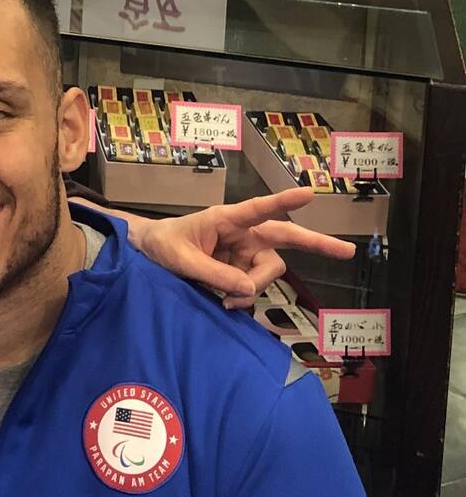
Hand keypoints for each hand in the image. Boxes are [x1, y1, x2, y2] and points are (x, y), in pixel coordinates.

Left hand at [131, 187, 354, 306]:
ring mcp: (244, 254)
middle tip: (347, 252)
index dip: (284, 201)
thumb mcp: (182, 260)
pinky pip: (254, 287)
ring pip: (268, 272)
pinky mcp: (240, 272)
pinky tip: (225, 303)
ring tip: (224, 301)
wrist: (150, 254)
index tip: (309, 193)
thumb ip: (213, 273)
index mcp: (226, 219)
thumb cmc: (164, 245)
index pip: (259, 208)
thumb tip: (248, 289)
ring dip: (253, 289)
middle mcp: (242, 234)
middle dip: (317, 244)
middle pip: (285, 238)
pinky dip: (243, 298)